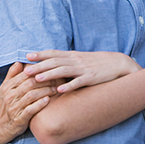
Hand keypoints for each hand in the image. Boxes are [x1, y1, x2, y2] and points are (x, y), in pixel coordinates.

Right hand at [0, 62, 55, 141]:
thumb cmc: (6, 105)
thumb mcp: (5, 88)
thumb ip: (12, 75)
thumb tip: (19, 61)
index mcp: (7, 87)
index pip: (25, 75)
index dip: (39, 72)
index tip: (50, 71)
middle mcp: (10, 96)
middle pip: (30, 84)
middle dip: (45, 81)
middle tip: (56, 80)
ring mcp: (14, 108)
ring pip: (32, 95)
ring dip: (45, 91)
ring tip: (54, 90)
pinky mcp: (19, 119)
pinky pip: (31, 109)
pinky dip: (40, 104)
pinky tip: (48, 100)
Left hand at [24, 50, 139, 91]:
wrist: (118, 63)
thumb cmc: (98, 63)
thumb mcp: (81, 59)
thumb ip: (68, 61)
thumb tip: (52, 64)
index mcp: (73, 56)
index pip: (53, 53)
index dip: (40, 54)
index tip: (27, 56)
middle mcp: (76, 60)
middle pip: (55, 61)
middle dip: (39, 66)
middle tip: (26, 71)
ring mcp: (83, 69)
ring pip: (63, 71)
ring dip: (49, 75)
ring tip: (37, 79)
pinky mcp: (91, 78)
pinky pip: (78, 82)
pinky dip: (69, 86)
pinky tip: (60, 90)